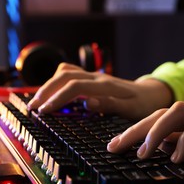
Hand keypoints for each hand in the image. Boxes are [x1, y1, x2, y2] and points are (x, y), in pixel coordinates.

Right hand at [27, 63, 172, 119]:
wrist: (151, 94)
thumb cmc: (143, 105)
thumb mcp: (131, 109)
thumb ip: (110, 105)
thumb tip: (86, 103)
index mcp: (106, 86)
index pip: (75, 87)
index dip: (57, 98)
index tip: (43, 112)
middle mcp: (98, 78)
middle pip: (65, 76)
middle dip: (46, 90)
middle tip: (32, 107)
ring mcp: (95, 76)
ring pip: (66, 72)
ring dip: (49, 84)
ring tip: (38, 101)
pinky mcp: (93, 79)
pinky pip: (72, 73)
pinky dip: (58, 81)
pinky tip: (52, 92)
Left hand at [108, 101, 183, 178]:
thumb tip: (164, 147)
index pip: (163, 119)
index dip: (138, 131)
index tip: (118, 146)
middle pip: (163, 112)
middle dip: (135, 129)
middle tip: (114, 148)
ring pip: (178, 111)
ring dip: (155, 131)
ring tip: (142, 154)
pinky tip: (177, 159)